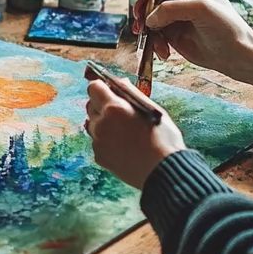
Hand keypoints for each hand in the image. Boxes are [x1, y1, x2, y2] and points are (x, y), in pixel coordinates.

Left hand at [84, 73, 185, 188]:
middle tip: (121, 112)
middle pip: (90, 105)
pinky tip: (124, 146)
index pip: (94, 87)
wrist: (163, 171)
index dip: (102, 87)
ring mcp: (97, 141)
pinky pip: (97, 142)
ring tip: (124, 131)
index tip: (110, 91)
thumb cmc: (163, 139)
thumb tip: (119, 82)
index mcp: (114, 108)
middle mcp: (101, 123)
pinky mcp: (99, 156)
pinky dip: (106, 141)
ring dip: (103, 123)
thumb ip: (131, 94)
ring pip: (92, 124)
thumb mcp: (152, 109)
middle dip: (102, 105)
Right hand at [131, 0, 252, 84]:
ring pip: (148, 14)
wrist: (235, 55)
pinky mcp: (170, 33)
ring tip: (144, 35)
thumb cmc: (227, 27)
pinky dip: (152, 41)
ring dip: (143, 24)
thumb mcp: (201, 9)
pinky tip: (163, 50)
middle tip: (140, 16)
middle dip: (142, 3)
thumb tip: (149, 19)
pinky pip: (152, 33)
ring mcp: (174, 15)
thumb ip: (172, 9)